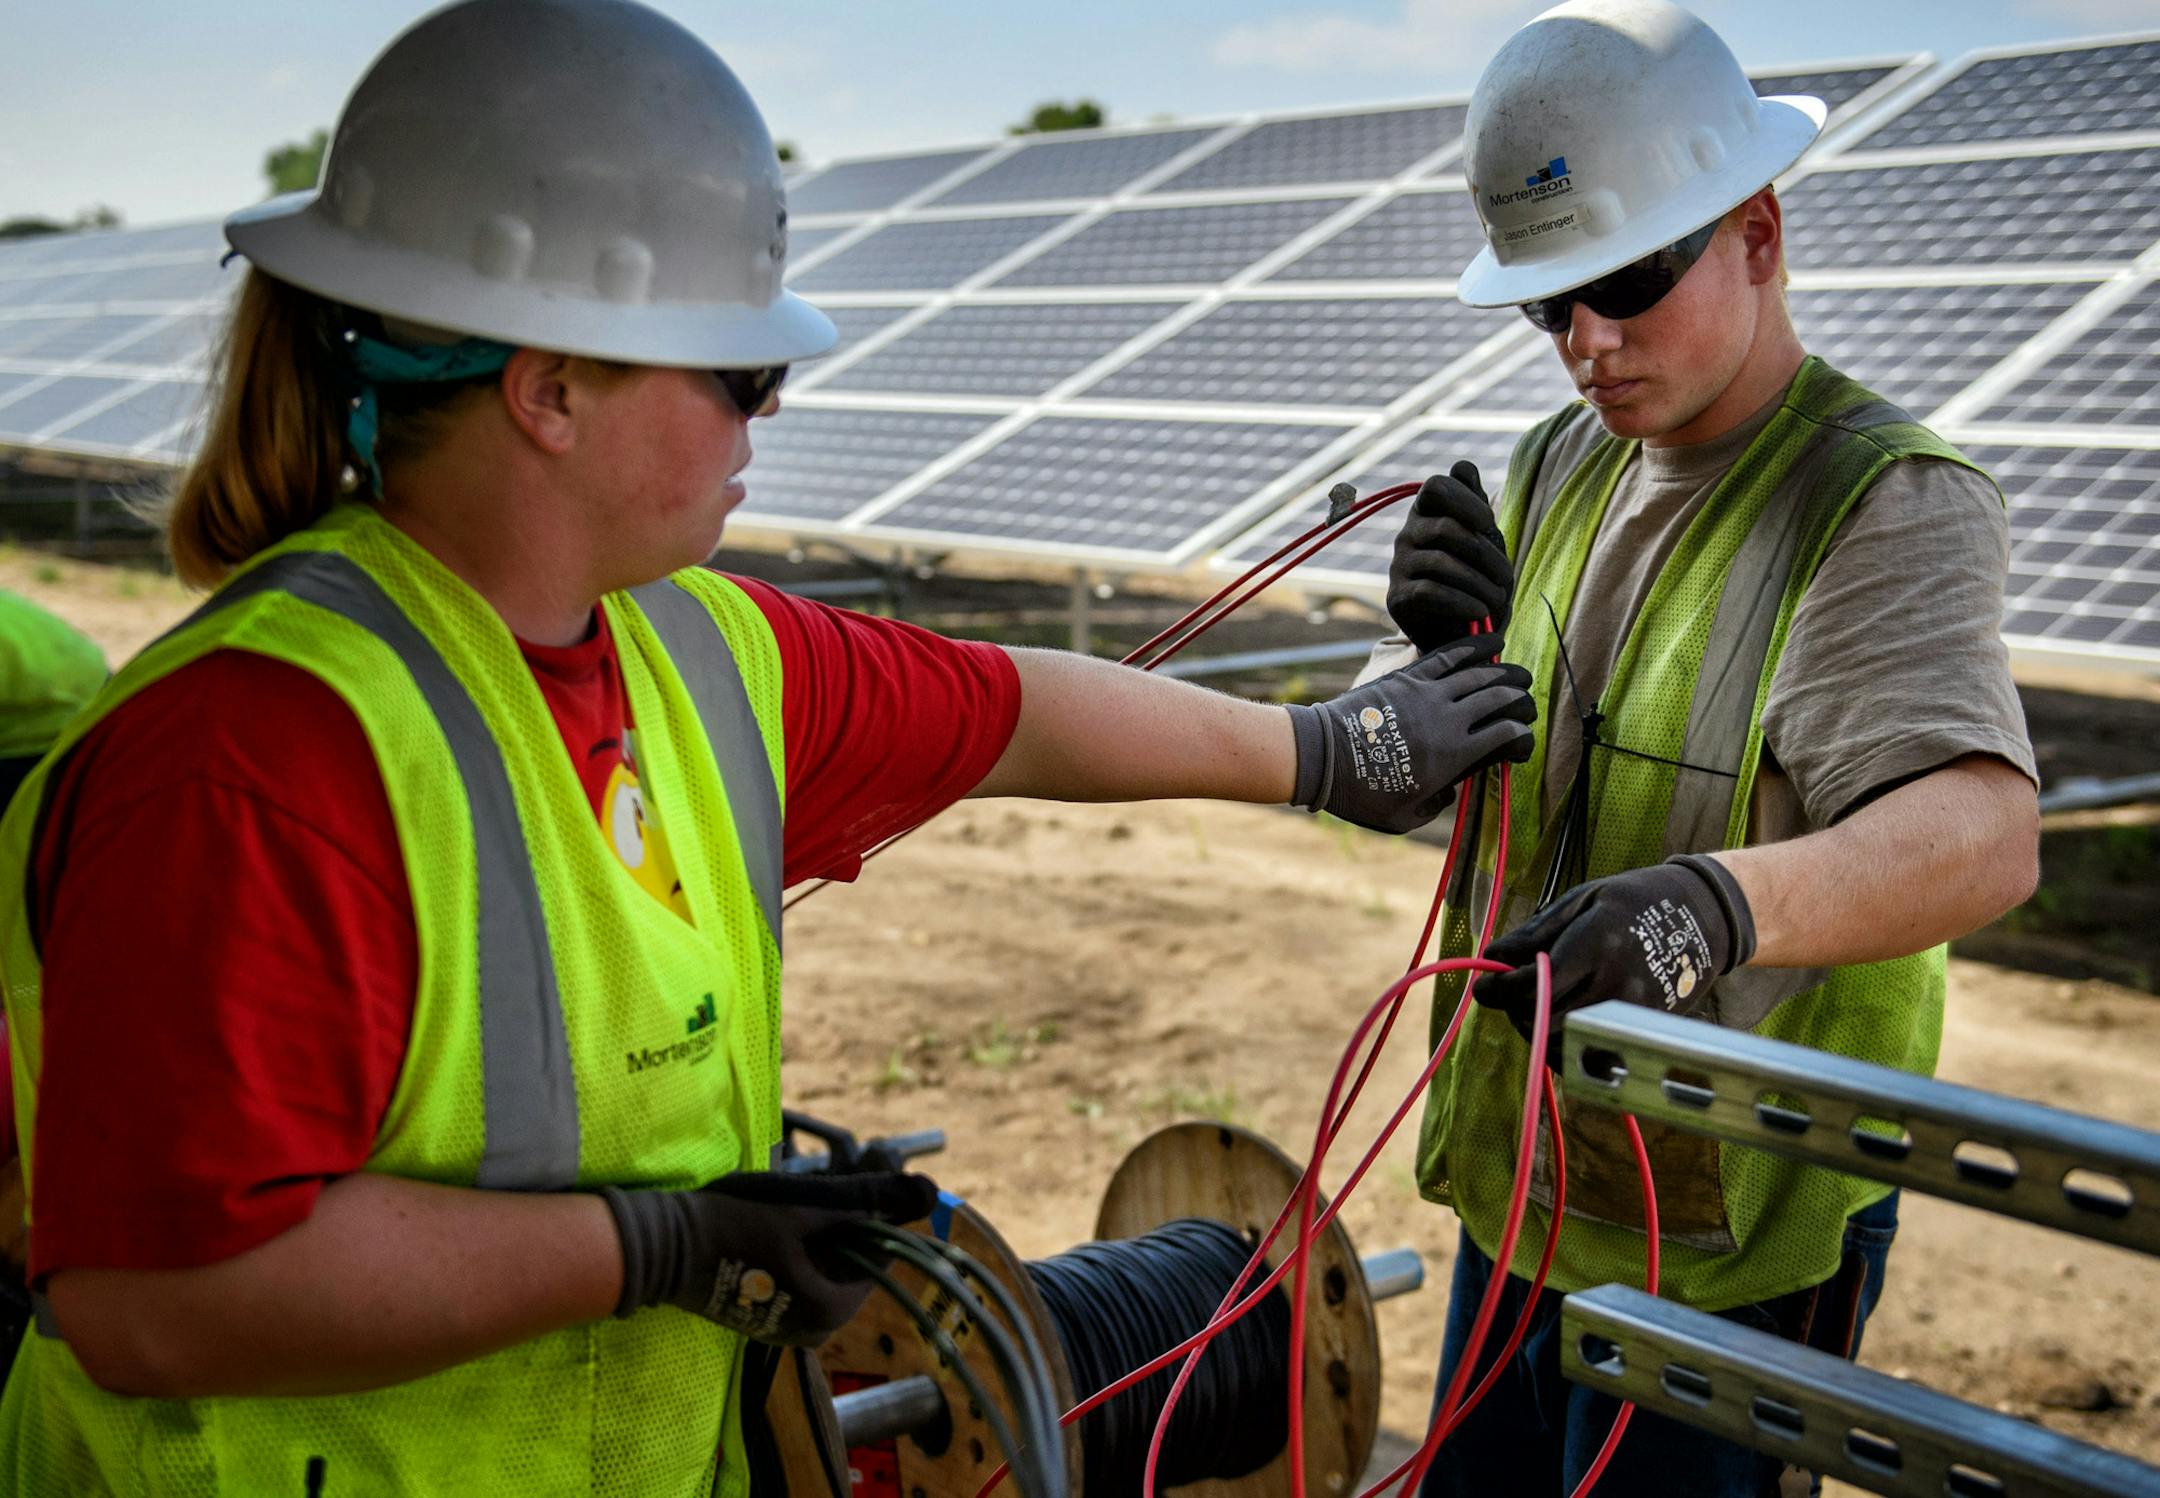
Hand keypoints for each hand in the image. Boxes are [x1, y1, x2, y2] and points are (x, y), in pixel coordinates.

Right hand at [603, 1169, 938, 1345]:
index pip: (879, 1257)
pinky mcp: (765, 1323)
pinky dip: (797, 1258)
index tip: (841, 1189)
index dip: (867, 1216)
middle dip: (841, 1229)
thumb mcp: (806, 1206)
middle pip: (852, 1267)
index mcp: (832, 1309)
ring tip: (785, 1214)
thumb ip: (868, 1199)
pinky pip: (799, 1285)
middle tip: (809, 1198)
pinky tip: (772, 1235)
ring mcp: (787, 1331)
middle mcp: (815, 1331)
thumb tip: (929, 1190)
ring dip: (817, 1241)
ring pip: (825, 1274)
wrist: (663, 1250)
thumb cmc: (734, 1224)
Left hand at [1286, 632, 1535, 834]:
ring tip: (1520, 673)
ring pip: (1480, 674)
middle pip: (1498, 699)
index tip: (1521, 734)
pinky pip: (1449, 655)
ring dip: (1505, 672)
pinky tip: (1491, 641)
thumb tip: (1450, 794)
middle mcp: (1448, 720)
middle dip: (1520, 698)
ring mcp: (1429, 694)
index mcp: (1453, 757)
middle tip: (1527, 700)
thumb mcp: (1401, 819)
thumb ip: (1433, 808)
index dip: (1521, 733)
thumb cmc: (1359, 794)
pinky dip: (1473, 645)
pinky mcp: (1409, 677)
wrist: (1322, 757)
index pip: (1505, 735)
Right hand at [1387, 461, 1514, 650]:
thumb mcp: (1483, 540)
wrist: (1458, 631)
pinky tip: (1480, 612)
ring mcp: (1399, 565)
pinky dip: (1462, 602)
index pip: (1436, 486)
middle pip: (1445, 529)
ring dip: (1479, 583)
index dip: (1463, 499)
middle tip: (1507, 577)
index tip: (1487, 522)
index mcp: (1429, 512)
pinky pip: (1430, 592)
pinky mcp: (1398, 597)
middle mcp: (1408, 534)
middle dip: (1485, 554)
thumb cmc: (1475, 578)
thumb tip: (1463, 467)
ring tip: (1499, 599)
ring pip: (1441, 563)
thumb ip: (1474, 505)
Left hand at [1474, 855, 1757, 1060]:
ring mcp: (1635, 1013)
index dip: (1500, 989)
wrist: (1703, 917)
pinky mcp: (1646, 1031)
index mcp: (1597, 945)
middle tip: (1509, 996)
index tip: (1484, 986)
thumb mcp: (1582, 900)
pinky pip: (1594, 1056)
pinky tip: (1561, 1023)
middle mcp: (1617, 984)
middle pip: (1546, 1020)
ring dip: (1539, 1032)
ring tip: (1535, 1008)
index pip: (1534, 984)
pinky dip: (1568, 1047)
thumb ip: (1536, 933)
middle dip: (1517, 1011)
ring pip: (1568, 1046)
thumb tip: (1491, 954)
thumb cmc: (1634, 901)